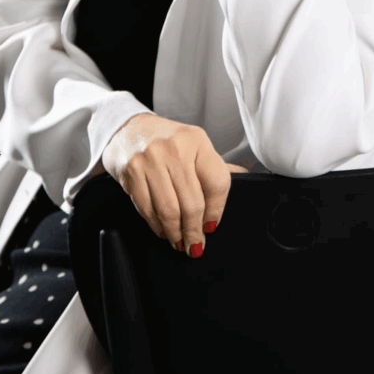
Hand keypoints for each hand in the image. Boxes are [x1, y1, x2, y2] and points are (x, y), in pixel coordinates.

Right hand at [101, 113, 246, 257]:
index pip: (217, 182)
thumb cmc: (167, 140)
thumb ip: (215, 165)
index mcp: (197, 140)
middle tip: (196, 245)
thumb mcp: (194, 145)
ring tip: (180, 241)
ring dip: (176, 233)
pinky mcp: (131, 171)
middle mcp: (175, 148)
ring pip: (170, 210)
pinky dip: (157, 225)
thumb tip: (245, 177)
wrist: (128, 127)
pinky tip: (162, 229)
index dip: (217, 211)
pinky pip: (147, 208)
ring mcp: (151, 158)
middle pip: (193, 202)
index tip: (212, 226)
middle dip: (195, 231)